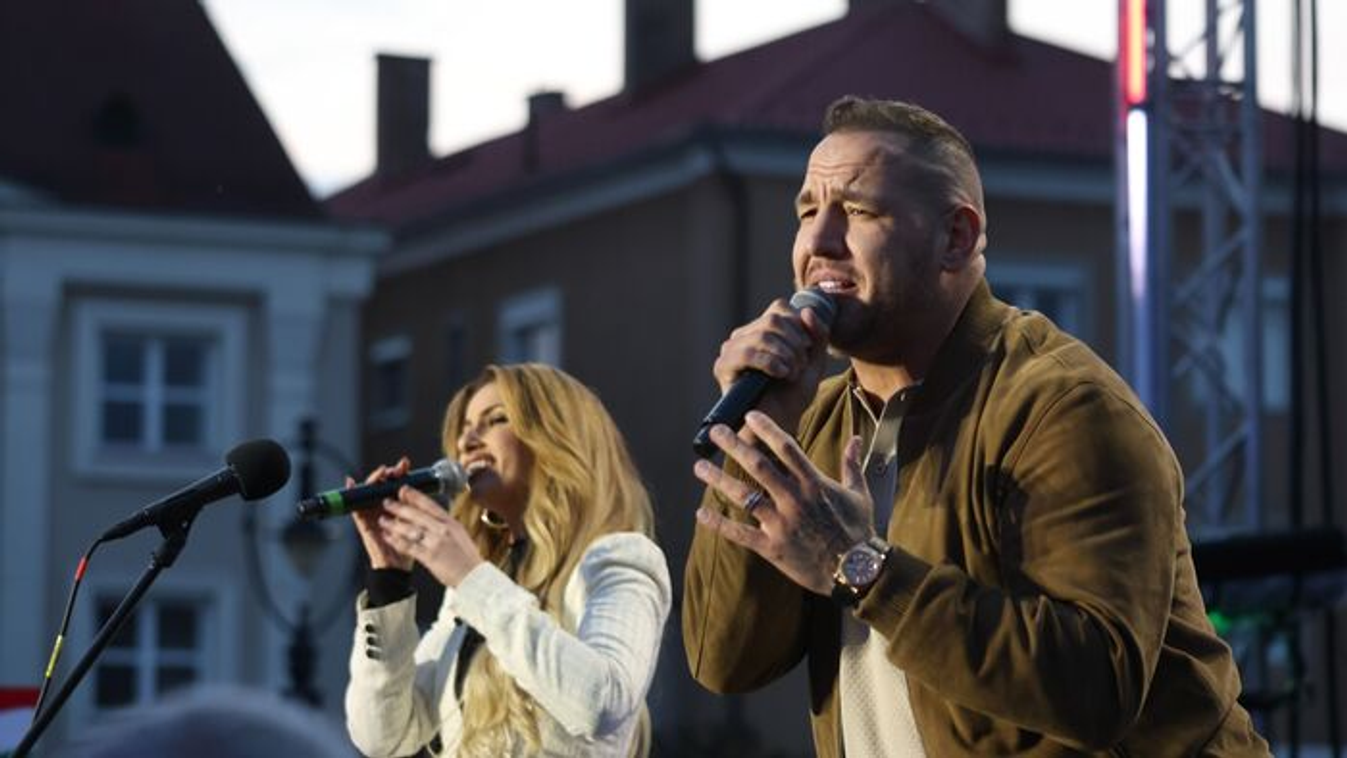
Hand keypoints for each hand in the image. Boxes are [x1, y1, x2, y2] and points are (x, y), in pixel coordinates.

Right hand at [350, 458, 413, 570]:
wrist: (398, 566)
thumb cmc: (409, 545)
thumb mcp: (416, 523)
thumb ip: (416, 507)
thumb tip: (422, 489)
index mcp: (397, 505)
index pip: (396, 483)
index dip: (400, 472)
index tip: (405, 463)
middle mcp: (383, 506)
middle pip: (381, 484)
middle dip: (387, 473)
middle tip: (394, 469)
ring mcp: (372, 513)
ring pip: (369, 491)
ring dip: (373, 480)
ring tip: (380, 473)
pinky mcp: (363, 522)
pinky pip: (355, 507)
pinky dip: (351, 494)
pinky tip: (351, 483)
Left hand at [379, 486, 484, 587]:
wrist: (474, 577)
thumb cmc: (467, 558)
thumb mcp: (459, 534)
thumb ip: (445, 525)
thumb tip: (433, 516)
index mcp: (451, 523)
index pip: (430, 505)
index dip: (414, 496)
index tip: (403, 490)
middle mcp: (443, 530)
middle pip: (417, 514)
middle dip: (399, 507)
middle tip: (387, 502)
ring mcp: (436, 543)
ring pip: (410, 529)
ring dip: (394, 524)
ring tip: (383, 520)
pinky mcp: (430, 557)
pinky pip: (409, 546)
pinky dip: (396, 541)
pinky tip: (388, 537)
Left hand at [693, 411, 875, 595]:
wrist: (857, 572)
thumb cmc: (859, 531)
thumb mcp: (859, 494)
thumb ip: (852, 464)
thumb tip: (857, 438)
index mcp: (814, 484)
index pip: (787, 448)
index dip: (767, 429)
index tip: (749, 415)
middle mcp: (795, 499)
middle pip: (759, 466)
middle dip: (735, 446)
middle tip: (716, 431)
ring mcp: (782, 524)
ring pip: (744, 496)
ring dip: (719, 480)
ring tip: (700, 467)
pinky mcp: (773, 547)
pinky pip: (740, 534)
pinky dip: (719, 523)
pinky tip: (701, 513)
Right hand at [712, 298, 830, 434]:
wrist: (779, 424)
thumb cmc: (794, 395)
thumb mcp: (814, 361)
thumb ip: (817, 335)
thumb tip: (806, 310)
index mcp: (761, 330)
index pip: (779, 308)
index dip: (799, 326)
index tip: (807, 349)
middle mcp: (743, 336)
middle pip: (773, 320)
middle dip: (795, 344)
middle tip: (800, 367)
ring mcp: (731, 350)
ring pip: (762, 334)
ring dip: (785, 355)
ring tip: (791, 373)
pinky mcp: (723, 367)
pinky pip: (747, 353)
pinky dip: (770, 362)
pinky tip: (780, 374)